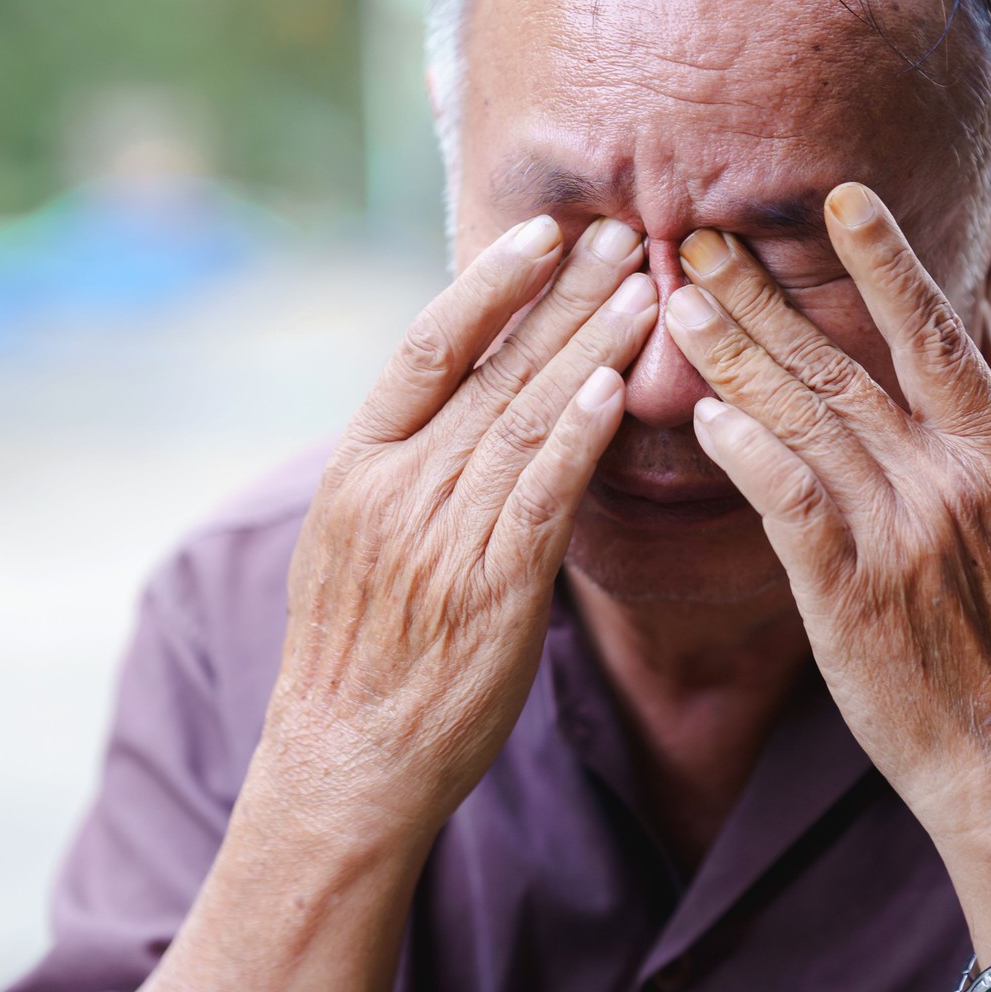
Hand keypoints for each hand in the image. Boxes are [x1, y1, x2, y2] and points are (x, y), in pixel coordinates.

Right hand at [259, 213, 655, 841]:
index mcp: (357, 465)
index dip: (487, 283)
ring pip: (524, 418)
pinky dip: (578, 437)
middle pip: (490, 367)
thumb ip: (404, 465)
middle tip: (623, 232)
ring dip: (591, 347)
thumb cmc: (355, 650)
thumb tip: (464, 398)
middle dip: (563, 294)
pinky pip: (541, 498)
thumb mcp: (350, 539)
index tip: (540, 232)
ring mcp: (442, 537)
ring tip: (646, 290)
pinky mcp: (493, 591)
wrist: (344, 759)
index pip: (426, 347)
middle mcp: (396, 487)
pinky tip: (616, 389)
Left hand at [663, 181, 990, 963]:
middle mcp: (948, 482)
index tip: (837, 198)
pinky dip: (746, 454)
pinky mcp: (849, 592)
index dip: (884, 262)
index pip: (933, 335)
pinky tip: (702, 415)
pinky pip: (788, 503)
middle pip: (842, 366)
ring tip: (677, 302)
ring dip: (734, 358)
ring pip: (803, 422)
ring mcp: (898, 535)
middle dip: (765, 298)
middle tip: (698, 237)